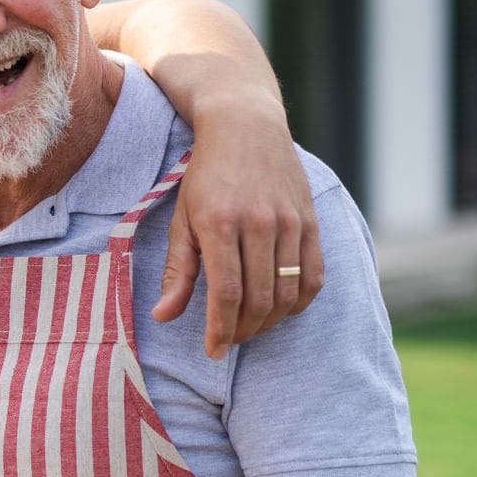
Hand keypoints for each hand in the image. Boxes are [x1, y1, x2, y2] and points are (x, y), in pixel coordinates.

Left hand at [152, 97, 322, 356]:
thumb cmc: (206, 176)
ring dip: (269, 320)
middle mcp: (259, 223)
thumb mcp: (181, 219)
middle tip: (230, 340)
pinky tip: (281, 309)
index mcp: (220, 223)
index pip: (226, 293)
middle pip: (259, 298)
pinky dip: (299, 301)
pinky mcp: (311, 220)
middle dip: (244, 330)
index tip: (214, 350)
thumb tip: (163, 317)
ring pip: (287, 291)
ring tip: (251, 326)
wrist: (245, 126)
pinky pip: (314, 275)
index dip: (221, 329)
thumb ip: (177, 270)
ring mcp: (290, 222)